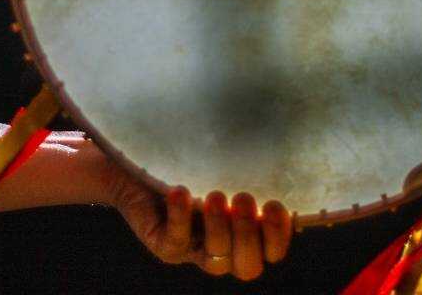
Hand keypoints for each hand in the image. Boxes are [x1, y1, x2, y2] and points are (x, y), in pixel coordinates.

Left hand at [105, 162, 292, 280]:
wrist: (136, 160)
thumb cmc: (189, 157)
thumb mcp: (221, 162)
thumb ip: (249, 168)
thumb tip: (285, 154)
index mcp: (245, 231)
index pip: (271, 251)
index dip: (278, 236)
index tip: (274, 205)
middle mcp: (222, 247)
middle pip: (248, 267)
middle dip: (249, 235)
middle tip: (243, 198)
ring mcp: (192, 249)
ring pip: (216, 260)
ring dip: (219, 229)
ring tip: (214, 195)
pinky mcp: (163, 245)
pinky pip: (177, 242)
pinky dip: (181, 217)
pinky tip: (180, 193)